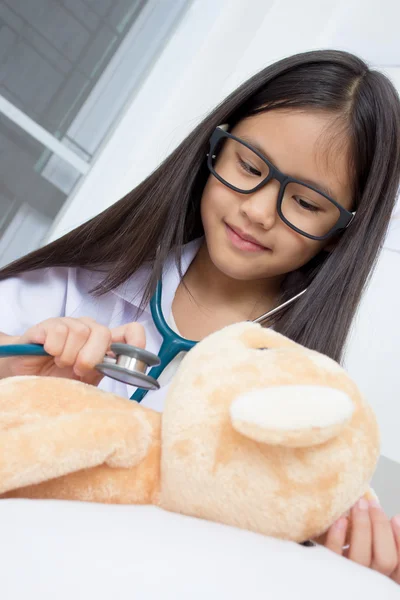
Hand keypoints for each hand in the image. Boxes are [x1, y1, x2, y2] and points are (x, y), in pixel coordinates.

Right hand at [1, 317, 145, 385]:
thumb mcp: (85, 381)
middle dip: (91, 357)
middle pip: (103, 332)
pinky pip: (59, 331)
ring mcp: (69, 324)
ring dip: (68, 355)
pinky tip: (48, 353)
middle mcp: (89, 329)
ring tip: (60, 363)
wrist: (26, 375)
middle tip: (78, 370)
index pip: (130, 331)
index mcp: (103, 343)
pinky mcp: (48, 324)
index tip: (134, 358)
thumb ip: (103, 373)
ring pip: (80, 332)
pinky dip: (54, 348)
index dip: (136, 341)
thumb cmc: (57, 377)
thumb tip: (126, 373)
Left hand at [322, 498, 399, 582]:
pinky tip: (340, 520)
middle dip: (380, 527)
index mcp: (384, 575)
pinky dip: (338, 536)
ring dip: (362, 526)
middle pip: (385, 560)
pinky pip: (335, 554)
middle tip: (372, 503)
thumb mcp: (368, 547)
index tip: (395, 517)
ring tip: (358, 505)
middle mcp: (370, 580)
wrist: (316, 571)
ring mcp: (349, 576)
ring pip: (361, 557)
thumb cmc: (349, 550)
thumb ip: (377, 537)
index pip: (398, 563)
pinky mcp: (328, 569)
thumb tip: (389, 516)